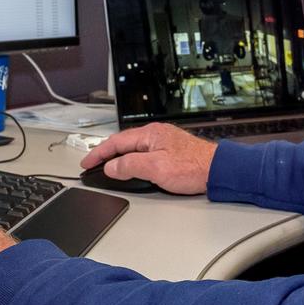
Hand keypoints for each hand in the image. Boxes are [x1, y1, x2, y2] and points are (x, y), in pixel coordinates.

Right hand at [80, 123, 216, 193]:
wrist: (217, 170)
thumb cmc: (193, 167)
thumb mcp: (155, 168)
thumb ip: (130, 165)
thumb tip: (111, 166)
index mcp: (150, 134)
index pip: (116, 142)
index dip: (98, 153)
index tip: (86, 163)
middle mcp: (156, 134)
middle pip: (123, 143)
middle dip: (105, 154)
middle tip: (92, 166)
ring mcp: (163, 142)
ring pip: (133, 148)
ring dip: (118, 157)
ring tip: (106, 167)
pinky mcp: (170, 151)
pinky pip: (143, 153)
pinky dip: (131, 160)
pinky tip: (130, 167)